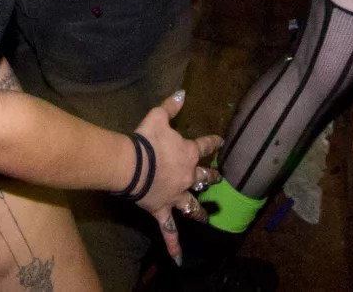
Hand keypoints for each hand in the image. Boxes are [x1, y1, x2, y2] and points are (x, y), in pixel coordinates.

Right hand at [133, 92, 224, 264]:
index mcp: (187, 153)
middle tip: (218, 178)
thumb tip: (183, 92)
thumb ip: (171, 106)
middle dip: (211, 177)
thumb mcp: (157, 116)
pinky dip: (175, 246)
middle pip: (204, 178)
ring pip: (193, 206)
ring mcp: (176, 196)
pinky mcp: (163, 210)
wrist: (131, 164)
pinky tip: (180, 261)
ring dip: (200, 211)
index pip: (204, 146)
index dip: (213, 142)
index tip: (220, 141)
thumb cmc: (144, 139)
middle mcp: (187, 176)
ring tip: (207, 216)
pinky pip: (170, 231)